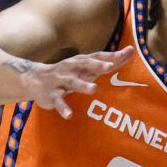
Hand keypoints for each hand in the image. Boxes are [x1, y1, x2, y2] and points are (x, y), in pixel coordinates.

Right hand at [18, 45, 134, 119]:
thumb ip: (108, 62)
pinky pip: (58, 101)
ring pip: (72, 82)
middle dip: (97, 65)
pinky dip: (63, 107)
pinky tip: (69, 115)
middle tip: (110, 66)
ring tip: (93, 89)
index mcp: (81, 62)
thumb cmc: (68, 74)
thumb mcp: (87, 68)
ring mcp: (60, 81)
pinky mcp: (52, 94)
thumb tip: (131, 51)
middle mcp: (71, 68)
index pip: (98, 56)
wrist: (35, 80)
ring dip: (82, 85)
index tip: (127, 52)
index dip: (112, 55)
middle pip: (84, 64)